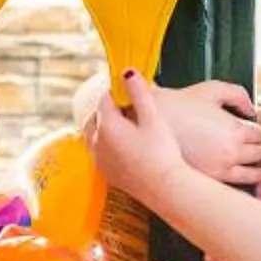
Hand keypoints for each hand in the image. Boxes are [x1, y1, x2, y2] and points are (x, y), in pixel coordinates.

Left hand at [93, 71, 193, 200]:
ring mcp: (100, 160)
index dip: (117, 92)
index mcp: (107, 125)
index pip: (105, 99)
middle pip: (95, 118)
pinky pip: (100, 153)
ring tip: (125, 126)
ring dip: (104, 128)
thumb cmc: (162, 153)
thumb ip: (139, 93)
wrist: (166, 189)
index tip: (128, 90)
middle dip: (107, 110)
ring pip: (94, 136)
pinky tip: (125, 147)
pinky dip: (107, 145)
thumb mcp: (153, 118)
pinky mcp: (107, 174)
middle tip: (126, 107)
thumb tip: (128, 72)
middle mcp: (97, 143)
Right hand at [152, 79, 260, 187]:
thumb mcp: (211, 89)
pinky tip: (243, 180)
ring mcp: (220, 169)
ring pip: (252, 175)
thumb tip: (251, 109)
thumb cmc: (179, 104)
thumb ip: (238, 94)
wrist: (150, 123)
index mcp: (235, 130)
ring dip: (260, 173)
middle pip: (260, 154)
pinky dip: (242, 182)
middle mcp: (231, 152)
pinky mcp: (207, 179)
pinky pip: (234, 185)